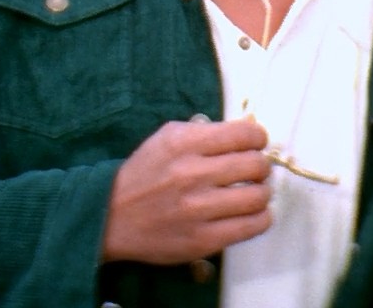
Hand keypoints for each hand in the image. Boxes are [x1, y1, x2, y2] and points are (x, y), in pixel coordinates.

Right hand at [100, 116, 272, 264]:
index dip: (258, 138)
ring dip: (261, 193)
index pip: (245, 134)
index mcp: (184, 144)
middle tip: (253, 171)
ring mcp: (198, 209)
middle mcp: (192, 174)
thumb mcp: (167, 138)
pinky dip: (260, 218)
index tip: (255, 144)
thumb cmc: (145, 175)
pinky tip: (250, 214)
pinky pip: (252, 226)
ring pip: (258, 196)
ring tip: (251, 193)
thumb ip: (205, 132)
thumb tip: (248, 132)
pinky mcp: (202, 240)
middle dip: (260, 167)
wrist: (111, 217)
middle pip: (256, 165)